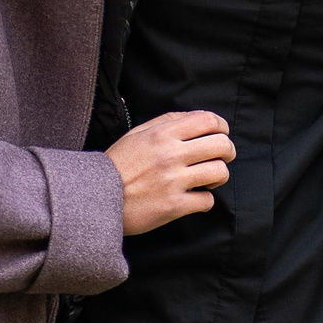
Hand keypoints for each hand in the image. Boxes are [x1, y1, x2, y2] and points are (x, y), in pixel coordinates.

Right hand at [106, 112, 233, 234]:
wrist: (95, 198)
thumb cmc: (117, 165)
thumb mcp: (137, 134)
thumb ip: (166, 122)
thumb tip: (194, 117)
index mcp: (162, 134)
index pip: (208, 120)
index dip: (221, 126)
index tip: (220, 134)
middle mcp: (171, 155)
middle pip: (221, 145)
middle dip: (227, 151)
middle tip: (221, 157)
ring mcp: (174, 181)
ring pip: (220, 172)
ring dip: (218, 176)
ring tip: (207, 180)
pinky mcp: (174, 206)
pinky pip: (207, 201)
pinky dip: (204, 200)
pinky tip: (194, 198)